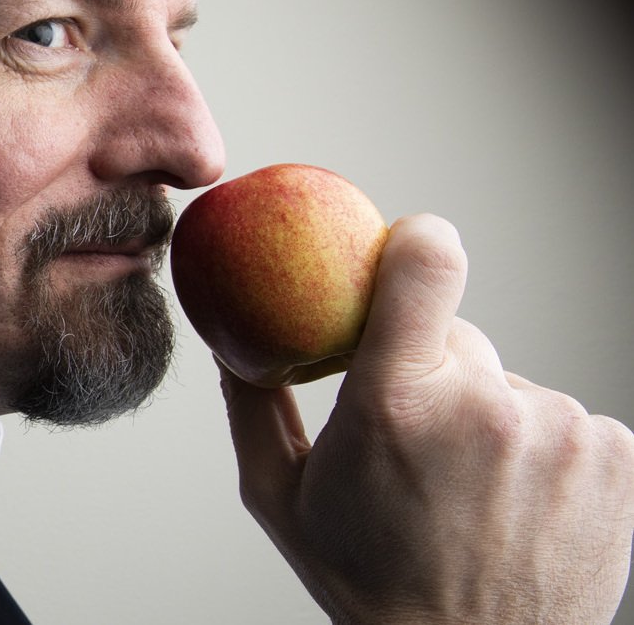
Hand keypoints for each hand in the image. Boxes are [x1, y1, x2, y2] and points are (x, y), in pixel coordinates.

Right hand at [220, 214, 633, 623]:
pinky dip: (544, 452)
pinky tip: (518, 505)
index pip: (427, 260)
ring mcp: (561, 432)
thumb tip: (230, 337)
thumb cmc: (371, 583)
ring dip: (492, 420)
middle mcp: (486, 408)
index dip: (415, 243)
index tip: (404, 255)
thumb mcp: (280, 496)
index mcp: (396, 404)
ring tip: (472, 492)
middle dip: (436, 373)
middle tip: (420, 446)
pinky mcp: (616, 458)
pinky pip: (569, 421)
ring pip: (513, 386)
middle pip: (460, 336)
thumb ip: (253, 403)